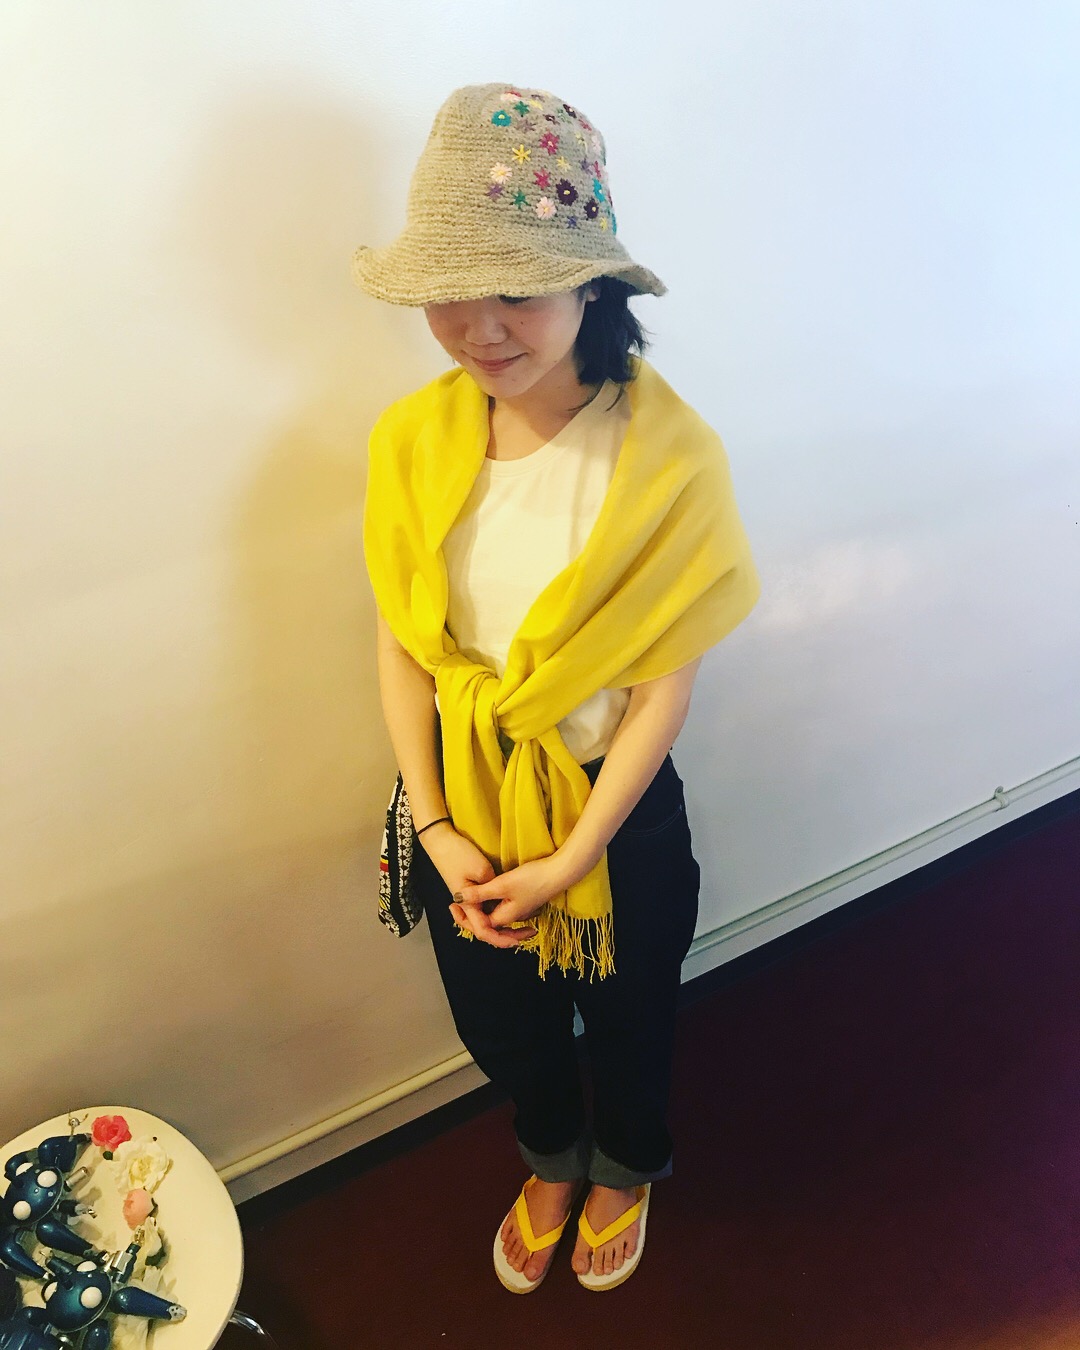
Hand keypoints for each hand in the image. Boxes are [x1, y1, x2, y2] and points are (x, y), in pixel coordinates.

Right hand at [420, 824, 528, 948]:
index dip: (500, 939)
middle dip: (501, 935)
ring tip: (516, 928)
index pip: (483, 930)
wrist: (440, 840)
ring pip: (482, 918)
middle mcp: (466, 904)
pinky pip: (481, 906)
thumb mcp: (482, 870)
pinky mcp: (467, 888)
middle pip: (482, 928)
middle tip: (520, 935)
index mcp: (468, 904)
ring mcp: (466, 896)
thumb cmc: (459, 854)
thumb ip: (492, 890)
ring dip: (498, 924)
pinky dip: (493, 911)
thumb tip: (501, 900)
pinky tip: (505, 909)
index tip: (517, 941)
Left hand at [454, 854, 574, 945]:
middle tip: (456, 910)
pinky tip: (489, 898)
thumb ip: (479, 893)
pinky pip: (504, 910)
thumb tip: (457, 898)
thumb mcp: (502, 884)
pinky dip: (492, 908)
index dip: (464, 919)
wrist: (560, 872)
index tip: (451, 906)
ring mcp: (520, 911)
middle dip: (471, 921)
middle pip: (488, 927)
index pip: (479, 927)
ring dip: (482, 915)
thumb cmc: (533, 879)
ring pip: (496, 919)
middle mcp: (512, 918)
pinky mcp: (525, 901)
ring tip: (468, 906)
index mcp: (505, 918)